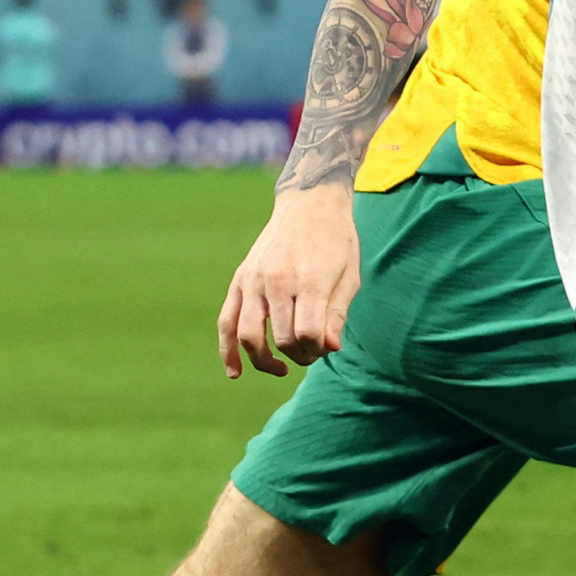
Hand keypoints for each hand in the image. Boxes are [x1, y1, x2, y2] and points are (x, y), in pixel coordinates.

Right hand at [220, 187, 360, 377]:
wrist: (310, 204)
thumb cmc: (336, 242)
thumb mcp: (349, 277)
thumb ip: (337, 315)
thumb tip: (329, 348)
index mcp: (309, 280)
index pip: (308, 334)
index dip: (319, 349)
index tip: (327, 345)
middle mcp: (277, 280)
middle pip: (282, 338)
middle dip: (300, 355)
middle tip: (313, 352)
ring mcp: (254, 280)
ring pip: (248, 335)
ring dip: (263, 361)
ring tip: (281, 369)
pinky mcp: (241, 279)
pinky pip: (226, 321)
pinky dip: (227, 350)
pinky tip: (235, 372)